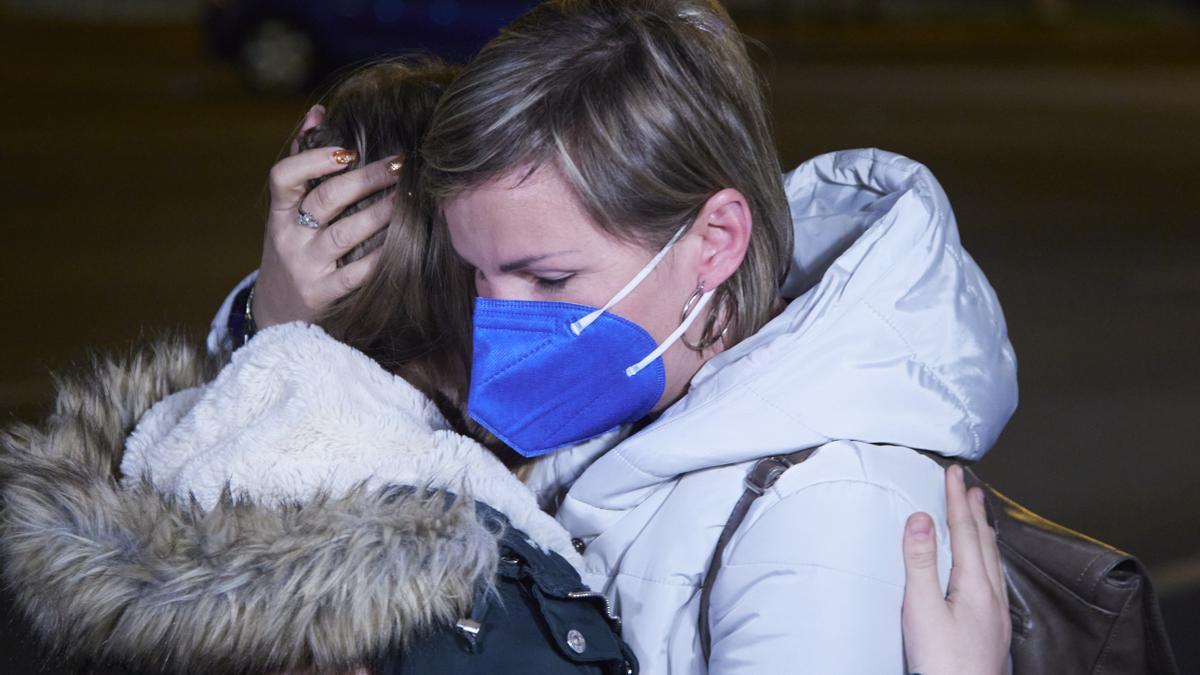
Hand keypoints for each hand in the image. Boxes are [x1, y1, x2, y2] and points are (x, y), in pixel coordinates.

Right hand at [253, 105, 399, 328]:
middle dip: (365, 179)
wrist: (278, 316)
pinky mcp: (323, 295)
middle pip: (326, 201)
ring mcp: (305, 268)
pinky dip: (380, 257)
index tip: (349, 150)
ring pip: (344, 234)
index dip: (314, 160)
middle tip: (400, 164)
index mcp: (278, 213)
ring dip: (379, 213)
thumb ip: (303, 162)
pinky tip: (402, 241)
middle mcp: (288, 238)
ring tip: (407, 196)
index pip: (283, 177)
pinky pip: (356, 274)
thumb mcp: (286, 212)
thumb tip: (319, 111)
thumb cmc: (292, 250)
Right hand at [901, 464, 1010, 674]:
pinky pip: (993, 583)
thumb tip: (921, 520)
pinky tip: (983, 573)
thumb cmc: (942, 665)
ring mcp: (995, 618)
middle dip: (975, 512)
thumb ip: (921, 563)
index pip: (966, 532)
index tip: (955, 473)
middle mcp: (991, 599)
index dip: (957, 500)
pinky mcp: (991, 635)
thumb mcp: (921, 610)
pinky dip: (986, 562)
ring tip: (980, 519)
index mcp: (975, 587)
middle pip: (985, 544)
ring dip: (984, 536)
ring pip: (993, 565)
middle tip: (970, 487)